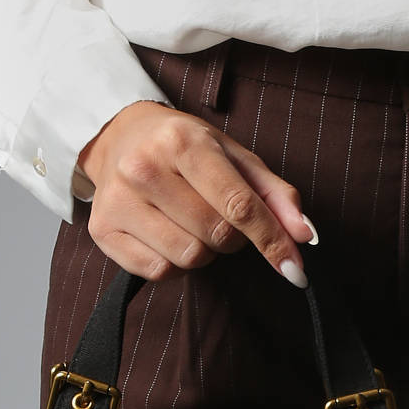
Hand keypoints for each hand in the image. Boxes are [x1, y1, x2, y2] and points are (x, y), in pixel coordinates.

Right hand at [75, 100, 317, 285]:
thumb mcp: (234, 157)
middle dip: (232, 237)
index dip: (271, 240)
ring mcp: (118, 201)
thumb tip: (306, 236)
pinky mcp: (102, 230)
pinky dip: (175, 263)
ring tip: (192, 222)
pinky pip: (159, 272)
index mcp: (183, 142)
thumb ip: (276, 195)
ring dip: (204, 251)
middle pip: (216, 236)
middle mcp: (144, 168)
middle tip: (220, 216)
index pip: (238, 205)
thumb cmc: (185, 148)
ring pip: (189, 258)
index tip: (294, 268)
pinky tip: (168, 236)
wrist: (120, 136)